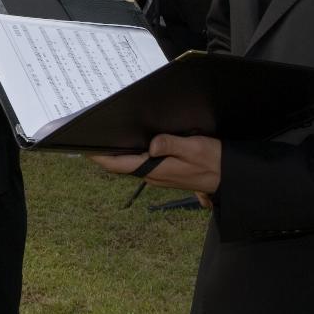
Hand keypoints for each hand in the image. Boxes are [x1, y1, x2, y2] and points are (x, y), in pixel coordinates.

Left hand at [90, 134, 220, 195]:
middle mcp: (153, 175)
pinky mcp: (165, 172)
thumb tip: (152, 145)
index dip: (100, 157)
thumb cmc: (213, 161)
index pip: (120, 165)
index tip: (84, 149)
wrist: (229, 177)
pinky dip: (132, 154)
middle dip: (106, 153)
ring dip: (119, 154)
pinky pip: (142, 163)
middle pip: (122, 165)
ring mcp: (158, 175)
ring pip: (131, 164)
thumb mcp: (193, 148)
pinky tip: (132, 142)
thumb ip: (171, 145)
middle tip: (92, 136)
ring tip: (107, 137)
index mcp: (155, 169)